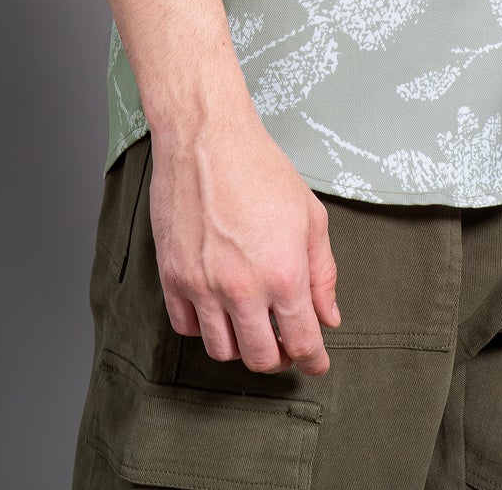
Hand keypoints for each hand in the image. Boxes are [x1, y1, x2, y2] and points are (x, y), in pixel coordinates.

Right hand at [147, 111, 340, 375]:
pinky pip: (186, 327)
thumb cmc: (260, 168)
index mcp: (284, 274)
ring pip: (222, 351)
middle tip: (284, 344)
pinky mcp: (172, 276)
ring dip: (241, 346)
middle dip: (279, 358)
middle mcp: (242, 288)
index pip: (303, 342)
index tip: (316, 363)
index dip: (314, 361)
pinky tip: (217, 309)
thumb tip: (329, 316)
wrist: (206, 137)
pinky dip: (204, 327)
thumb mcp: (310, 215)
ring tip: (250, 325)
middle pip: (261, 358)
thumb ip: (323, 273)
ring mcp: (203, 285)